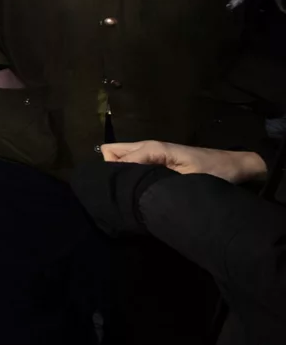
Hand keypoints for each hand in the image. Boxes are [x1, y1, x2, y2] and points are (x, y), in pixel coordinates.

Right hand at [101, 141, 266, 183]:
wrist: (234, 167)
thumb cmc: (213, 172)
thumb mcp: (186, 178)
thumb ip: (155, 177)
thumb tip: (127, 184)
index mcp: (152, 148)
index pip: (115, 159)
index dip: (115, 177)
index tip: (118, 197)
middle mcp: (146, 147)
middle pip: (110, 152)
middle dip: (110, 169)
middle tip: (120, 192)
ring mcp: (150, 152)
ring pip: (118, 157)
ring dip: (119, 172)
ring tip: (127, 193)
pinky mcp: (154, 160)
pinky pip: (129, 162)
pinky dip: (127, 173)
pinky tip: (137, 190)